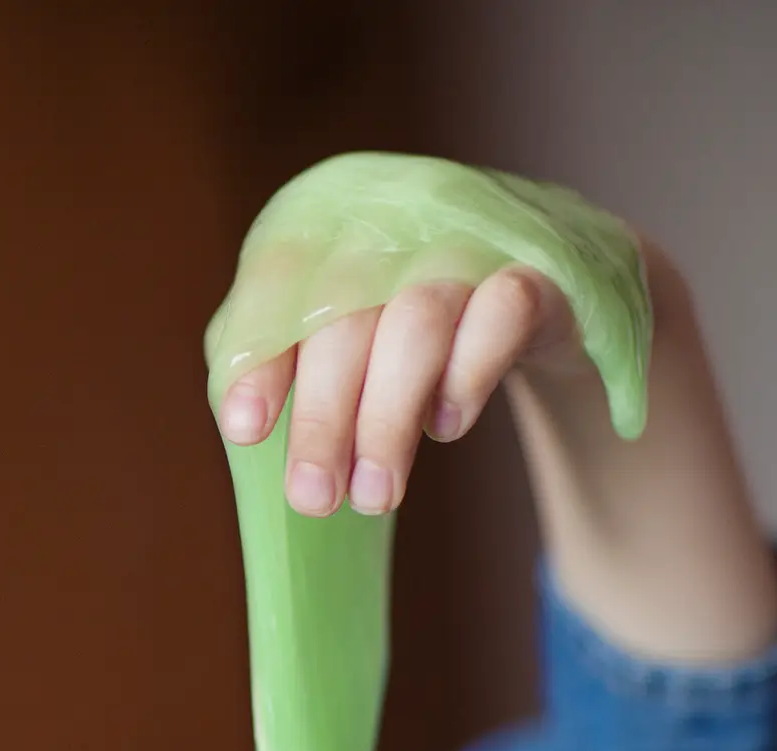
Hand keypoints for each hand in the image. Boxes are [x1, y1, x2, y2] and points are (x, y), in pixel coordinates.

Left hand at [215, 265, 587, 516]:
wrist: (533, 288)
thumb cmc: (402, 319)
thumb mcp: (339, 329)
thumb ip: (284, 355)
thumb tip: (240, 419)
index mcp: (326, 231)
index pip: (276, 287)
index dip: (259, 359)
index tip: (244, 431)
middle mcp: (391, 225)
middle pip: (343, 320)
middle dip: (322, 419)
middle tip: (313, 500)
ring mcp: (466, 242)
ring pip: (416, 323)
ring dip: (388, 420)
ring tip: (374, 497)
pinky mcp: (537, 271)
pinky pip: (502, 312)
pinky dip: (467, 375)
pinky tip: (444, 427)